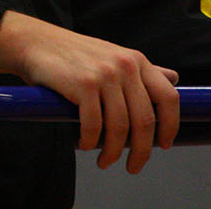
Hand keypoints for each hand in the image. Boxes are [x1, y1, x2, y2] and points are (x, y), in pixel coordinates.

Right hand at [0, 10, 179, 172]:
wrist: (37, 43)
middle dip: (141, 151)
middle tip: (133, 166)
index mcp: (137, 60)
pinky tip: (84, 145)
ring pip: (119, 127)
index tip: (164, 145)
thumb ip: (142, 71)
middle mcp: (125, 65)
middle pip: (145, 120)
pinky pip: (94, 125)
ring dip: (112, 152)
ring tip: (105, 162)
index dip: (170, 126)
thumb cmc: (75, 55)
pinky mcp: (83, 85)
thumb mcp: (114, 56)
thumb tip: (173, 78)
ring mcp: (104, 74)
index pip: (168, 97)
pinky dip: (89, 141)